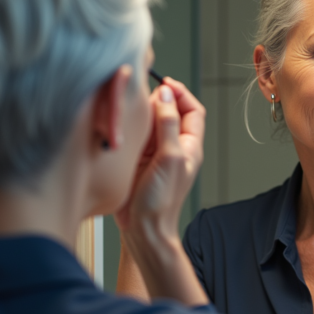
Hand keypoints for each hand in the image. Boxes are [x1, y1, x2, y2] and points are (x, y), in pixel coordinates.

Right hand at [114, 77, 208, 305]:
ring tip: (129, 108)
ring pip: (150, 122)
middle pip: (169, 112)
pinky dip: (129, 127)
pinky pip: (135, 135)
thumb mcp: (169, 158)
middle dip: (157, 100)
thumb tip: (166, 95)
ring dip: (141, 113)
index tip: (164, 83)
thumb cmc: (161, 202)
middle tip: (140, 94)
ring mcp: (154, 153)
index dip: (181, 94)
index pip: (192, 110)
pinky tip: (120, 126)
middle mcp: (173, 146)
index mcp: (189, 146)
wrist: (143, 230)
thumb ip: (167, 125)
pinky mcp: (136, 160)